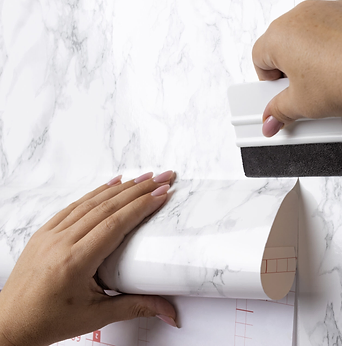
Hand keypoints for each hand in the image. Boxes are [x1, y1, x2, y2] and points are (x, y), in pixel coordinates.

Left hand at [0, 171, 176, 345]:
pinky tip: (111, 184)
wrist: (10, 324)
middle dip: (139, 189)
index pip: (115, 224)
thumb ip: (136, 307)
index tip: (161, 194)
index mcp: (75, 262)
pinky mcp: (44, 233)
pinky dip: (95, 192)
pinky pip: (74, 206)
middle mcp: (61, 242)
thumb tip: (167, 310)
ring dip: (121, 187)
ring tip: (145, 177)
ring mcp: (50, 235)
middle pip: (107, 207)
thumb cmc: (47, 320)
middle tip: (162, 177)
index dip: (141, 206)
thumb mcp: (97, 316)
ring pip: (91, 202)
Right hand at [253, 0, 341, 174]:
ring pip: (309, 34)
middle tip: (306, 91)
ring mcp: (328, 8)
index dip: (269, 82)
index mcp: (279, 34)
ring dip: (312, 56)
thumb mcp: (304, 105)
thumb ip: (280, 112)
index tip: (283, 96)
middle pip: (283, 43)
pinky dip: (335, 46)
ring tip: (331, 81)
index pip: (259, 58)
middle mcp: (300, 14)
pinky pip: (334, 28)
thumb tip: (272, 120)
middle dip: (290, 68)